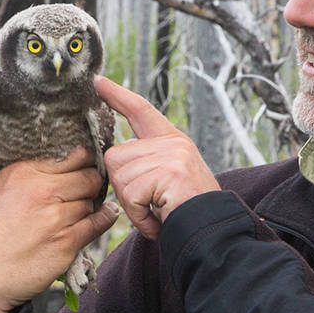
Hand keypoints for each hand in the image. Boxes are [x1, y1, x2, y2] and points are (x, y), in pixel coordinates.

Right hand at [0, 149, 118, 312]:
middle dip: (92, 183)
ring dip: (89, 206)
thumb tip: (71, 159)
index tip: (86, 168)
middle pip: (89, 178)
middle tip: (88, 191)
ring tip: (76, 212)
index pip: (74, 157)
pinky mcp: (66, 242)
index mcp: (23, 173)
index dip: (85, 163)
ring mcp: (55, 218)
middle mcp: (41, 191)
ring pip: (91, 202)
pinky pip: (97, 223)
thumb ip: (32, 174)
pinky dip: (105, 218)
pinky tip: (107, 214)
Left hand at [95, 76, 219, 240]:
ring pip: (119, 178)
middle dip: (124, 186)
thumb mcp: (171, 177)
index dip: (118, 96)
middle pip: (116, 156)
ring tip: (157, 212)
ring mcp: (172, 157)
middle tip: (149, 203)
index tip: (99, 83)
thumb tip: (114, 159)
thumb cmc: (189, 211)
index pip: (141, 110)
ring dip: (132, 204)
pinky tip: (158, 220)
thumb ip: (148, 162)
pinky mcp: (168, 174)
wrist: (214, 229)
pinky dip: (139, 217)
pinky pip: (131, 197)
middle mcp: (173, 143)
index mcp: (173, 140)